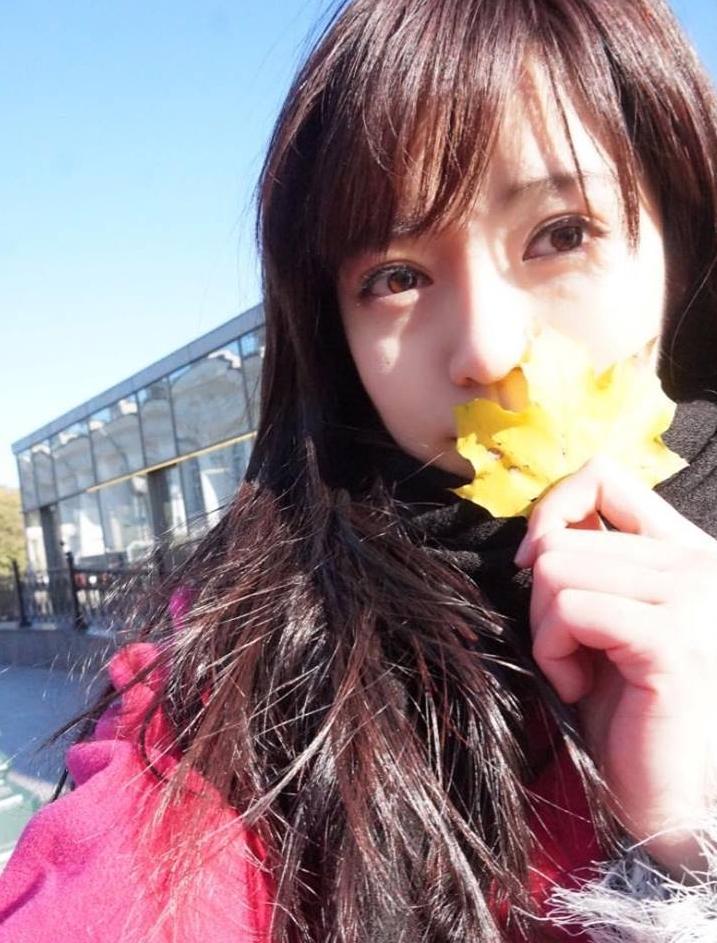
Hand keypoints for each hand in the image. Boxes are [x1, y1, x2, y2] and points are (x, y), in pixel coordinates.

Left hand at [514, 455, 716, 876]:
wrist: (661, 797)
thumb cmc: (624, 710)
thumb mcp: (602, 619)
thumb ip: (588, 562)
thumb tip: (538, 529)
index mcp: (684, 550)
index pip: (605, 475)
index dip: (552, 511)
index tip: (535, 566)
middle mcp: (698, 563)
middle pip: (562, 535)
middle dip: (540, 599)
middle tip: (568, 651)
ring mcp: (692, 598)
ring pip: (556, 569)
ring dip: (545, 629)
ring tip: (577, 671)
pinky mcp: (671, 640)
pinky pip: (569, 610)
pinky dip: (553, 652)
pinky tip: (578, 688)